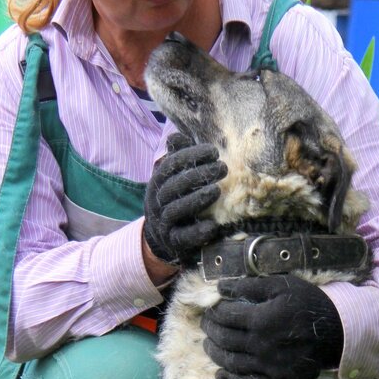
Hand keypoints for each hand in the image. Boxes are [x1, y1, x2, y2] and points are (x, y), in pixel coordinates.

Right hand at [142, 133, 226, 265]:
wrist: (162, 236)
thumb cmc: (175, 199)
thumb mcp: (174, 178)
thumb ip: (178, 157)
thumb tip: (176, 136)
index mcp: (157, 182)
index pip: (170, 165)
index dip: (190, 156)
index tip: (213, 151)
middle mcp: (157, 201)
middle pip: (173, 187)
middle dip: (197, 175)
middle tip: (222, 168)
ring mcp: (163, 223)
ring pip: (175, 210)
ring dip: (197, 199)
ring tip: (217, 191)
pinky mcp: (173, 242)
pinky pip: (183, 237)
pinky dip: (197, 231)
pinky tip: (212, 225)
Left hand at [201, 274, 343, 378]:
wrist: (337, 331)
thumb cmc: (309, 304)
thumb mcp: (282, 285)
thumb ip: (250, 286)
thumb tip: (221, 287)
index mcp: (261, 320)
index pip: (225, 317)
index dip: (213, 312)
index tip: (210, 310)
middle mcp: (261, 345)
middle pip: (224, 340)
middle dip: (210, 331)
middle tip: (206, 325)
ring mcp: (268, 366)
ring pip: (231, 362)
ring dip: (214, 353)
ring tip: (208, 345)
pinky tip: (220, 375)